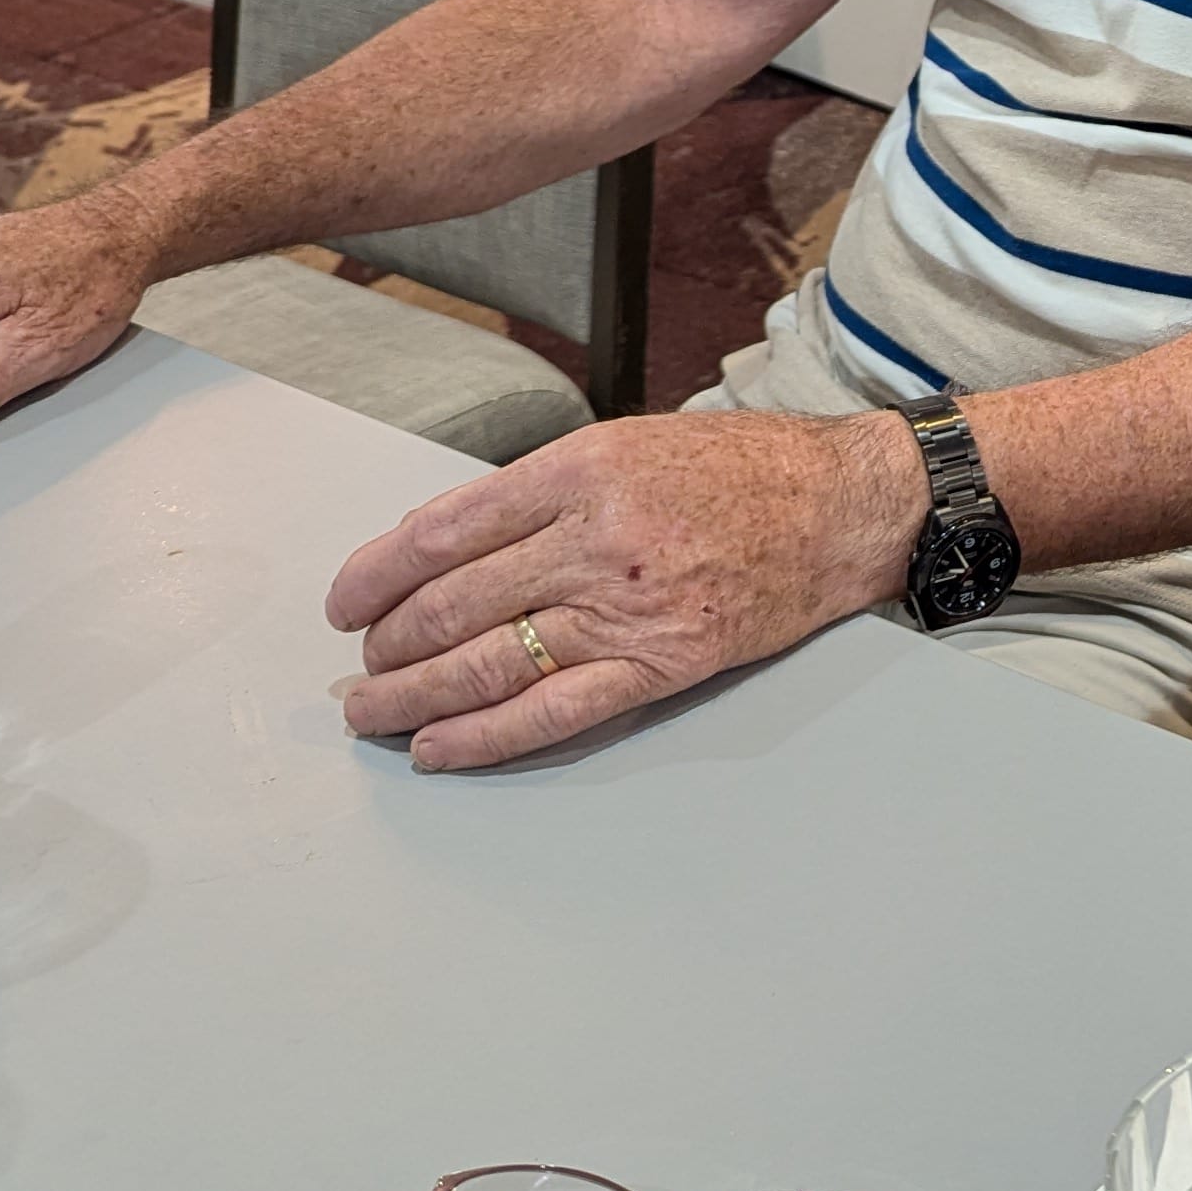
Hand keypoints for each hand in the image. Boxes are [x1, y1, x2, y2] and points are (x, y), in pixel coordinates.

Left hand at [327, 408, 927, 769]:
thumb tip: (444, 538)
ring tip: (371, 710)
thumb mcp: (629, 443)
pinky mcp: (662, 664)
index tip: (346, 601)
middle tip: (361, 662)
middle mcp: (596, 539)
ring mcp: (628, 608)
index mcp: (581, 470)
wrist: (845, 504)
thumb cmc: (743, 468)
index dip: (376, 573)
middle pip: (453, 603)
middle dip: (388, 643)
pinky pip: (552, 711)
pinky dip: (483, 736)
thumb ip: (539, 489)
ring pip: (488, 663)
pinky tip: (437, 746)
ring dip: (411, 695)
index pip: (443, 530)